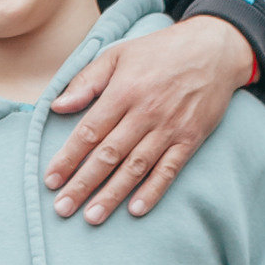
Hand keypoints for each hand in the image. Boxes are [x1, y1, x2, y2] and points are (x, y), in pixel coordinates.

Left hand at [42, 13, 255, 222]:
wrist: (214, 48)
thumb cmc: (160, 51)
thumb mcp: (118, 54)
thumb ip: (86, 81)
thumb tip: (57, 106)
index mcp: (123, 91)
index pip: (89, 132)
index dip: (68, 158)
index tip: (50, 180)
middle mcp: (145, 112)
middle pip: (108, 155)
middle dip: (83, 184)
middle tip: (63, 208)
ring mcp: (169, 128)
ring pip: (135, 167)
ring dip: (112, 194)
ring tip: (92, 217)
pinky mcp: (191, 138)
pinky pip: (169, 169)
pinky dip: (153, 191)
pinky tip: (136, 210)